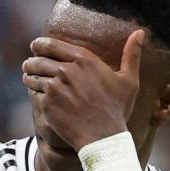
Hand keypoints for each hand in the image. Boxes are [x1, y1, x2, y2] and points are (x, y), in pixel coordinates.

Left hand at [22, 29, 143, 150]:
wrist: (103, 138)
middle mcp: (66, 69)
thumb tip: (141, 32)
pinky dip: (32, 91)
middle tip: (29, 64)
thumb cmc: (116, 109)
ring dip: (29, 75)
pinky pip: (32, 91)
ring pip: (32, 74)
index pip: (50, 44)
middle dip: (32, 61)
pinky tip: (35, 93)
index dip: (39, 45)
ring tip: (29, 77)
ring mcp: (54, 86)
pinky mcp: (46, 103)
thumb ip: (132, 54)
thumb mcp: (128, 81)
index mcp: (83, 59)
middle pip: (37, 58)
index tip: (36, 48)